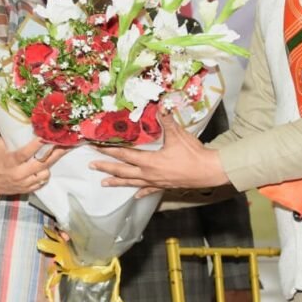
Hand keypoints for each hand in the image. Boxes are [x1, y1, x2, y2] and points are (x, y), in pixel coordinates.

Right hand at [0, 137, 67, 197]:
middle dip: (55, 153)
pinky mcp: (26, 190)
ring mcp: (24, 183)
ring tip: (58, 153)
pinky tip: (47, 166)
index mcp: (10, 161)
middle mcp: (18, 174)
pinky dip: (45, 174)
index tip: (48, 136)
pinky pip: (42, 182)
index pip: (26, 152)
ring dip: (51, 163)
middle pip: (41, 164)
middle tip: (66, 144)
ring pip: (44, 174)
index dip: (38, 144)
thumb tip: (23, 124)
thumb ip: (9, 137)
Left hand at [90, 111, 228, 191]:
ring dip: (117, 182)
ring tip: (104, 183)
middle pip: (122, 171)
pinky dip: (140, 192)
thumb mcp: (178, 135)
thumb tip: (159, 105)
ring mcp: (156, 182)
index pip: (124, 155)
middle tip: (92, 166)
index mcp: (149, 161)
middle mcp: (149, 174)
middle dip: (106, 168)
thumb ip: (166, 121)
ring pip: (132, 183)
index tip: (96, 148)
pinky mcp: (164, 186)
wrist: (209, 171)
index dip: (109, 151)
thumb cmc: (192, 154)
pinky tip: (135, 195)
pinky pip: (149, 190)